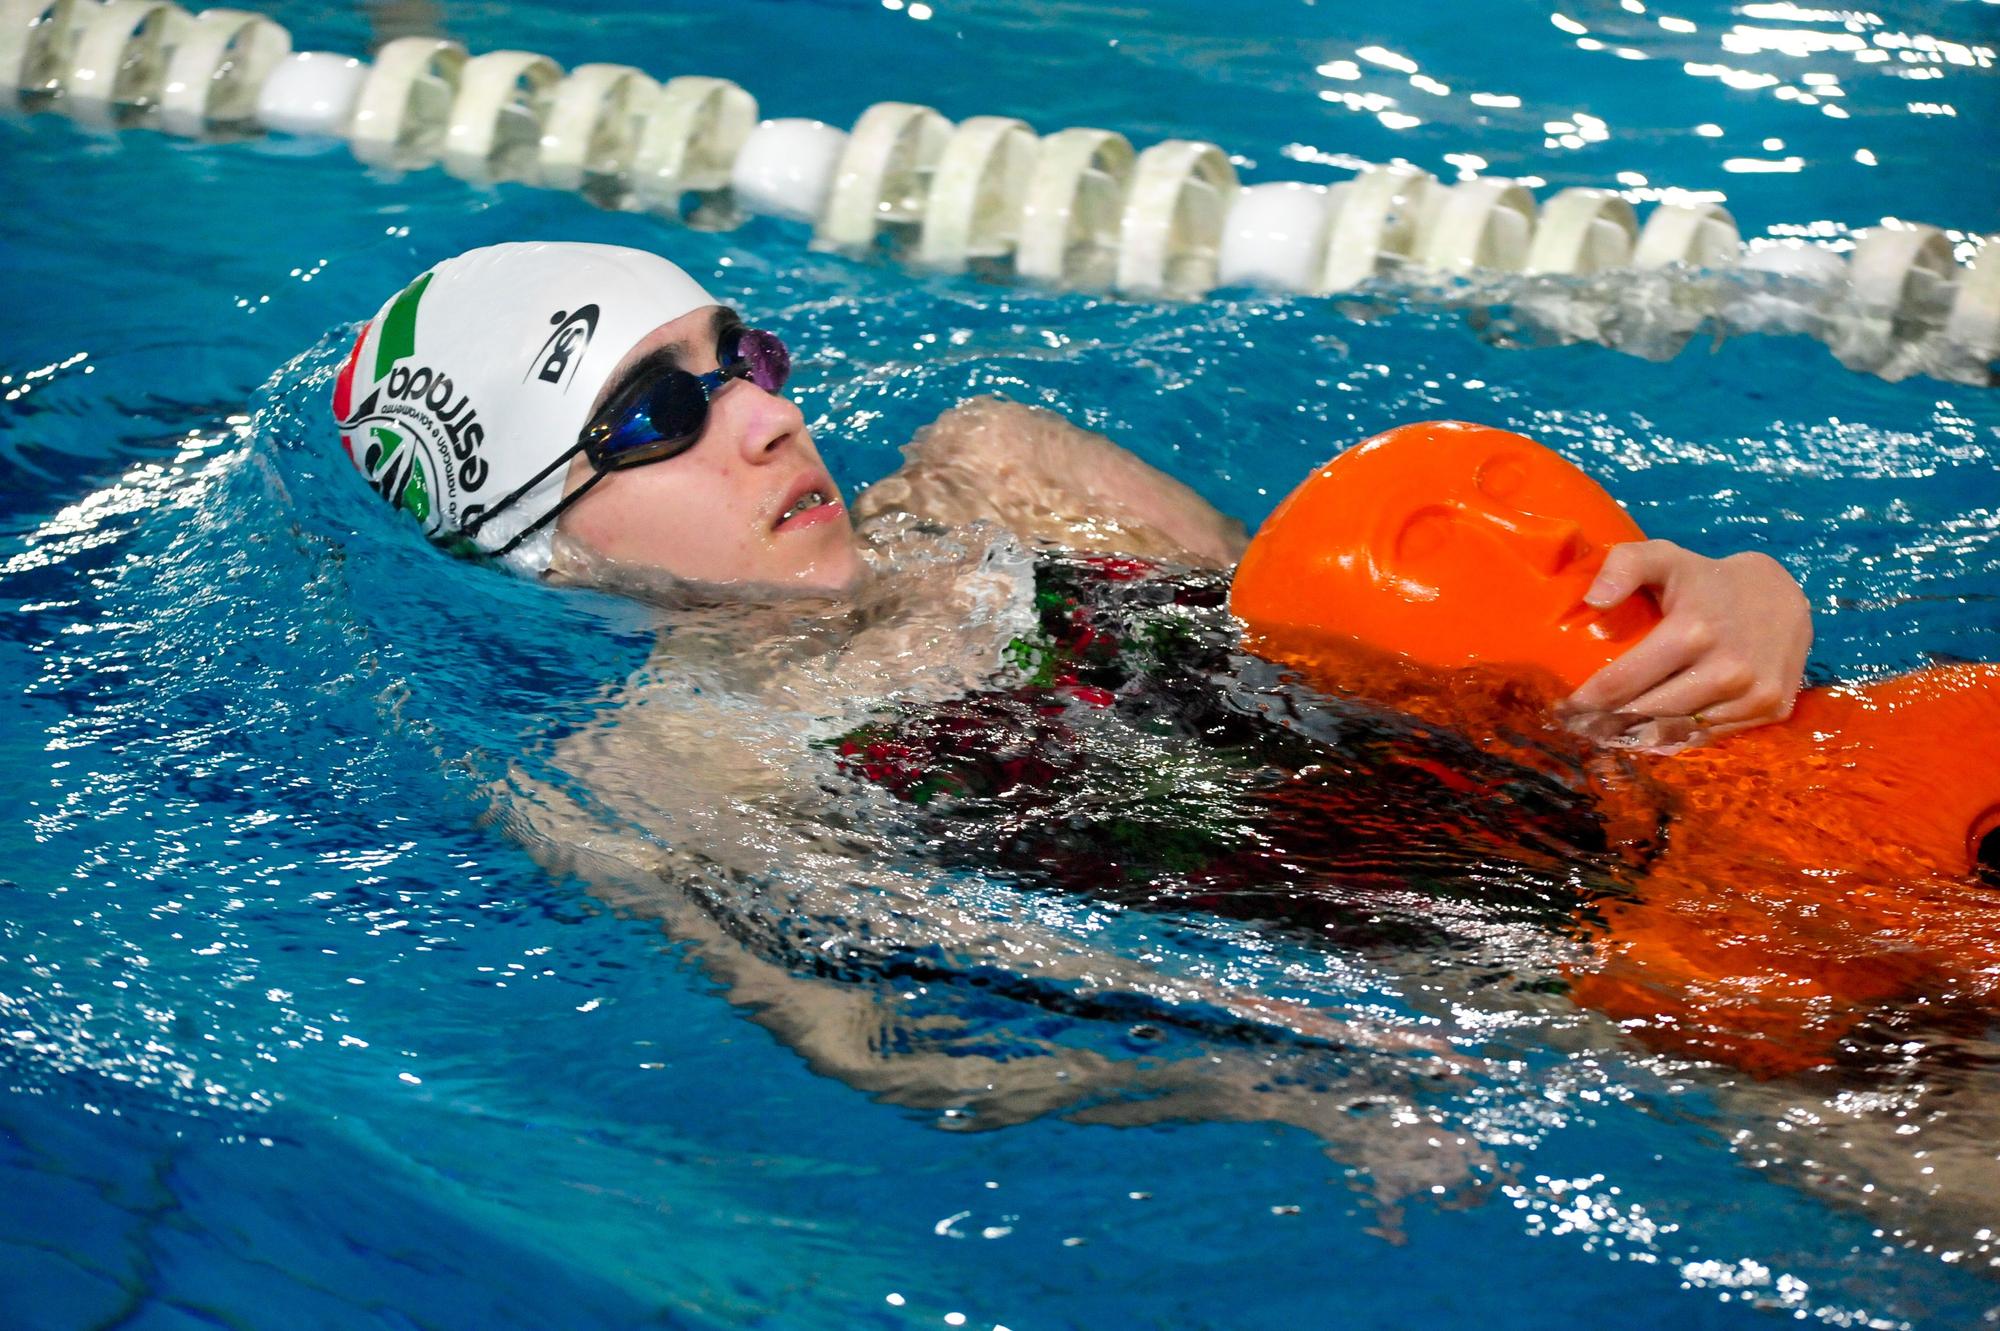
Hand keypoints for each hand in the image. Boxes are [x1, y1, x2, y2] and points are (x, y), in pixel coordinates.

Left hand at [1559, 540, 1811, 748]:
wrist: (1783, 594)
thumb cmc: (1708, 579)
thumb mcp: (1664, 557)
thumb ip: (1624, 566)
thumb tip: (1593, 601)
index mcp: (1693, 632)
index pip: (1623, 683)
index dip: (1587, 701)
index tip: (1564, 709)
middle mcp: (1728, 669)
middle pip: (1647, 715)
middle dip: (1606, 723)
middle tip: (1581, 726)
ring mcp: (1754, 694)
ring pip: (1677, 732)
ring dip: (1639, 737)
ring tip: (1608, 733)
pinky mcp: (1772, 710)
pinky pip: (1709, 736)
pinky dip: (1676, 739)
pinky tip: (1650, 735)